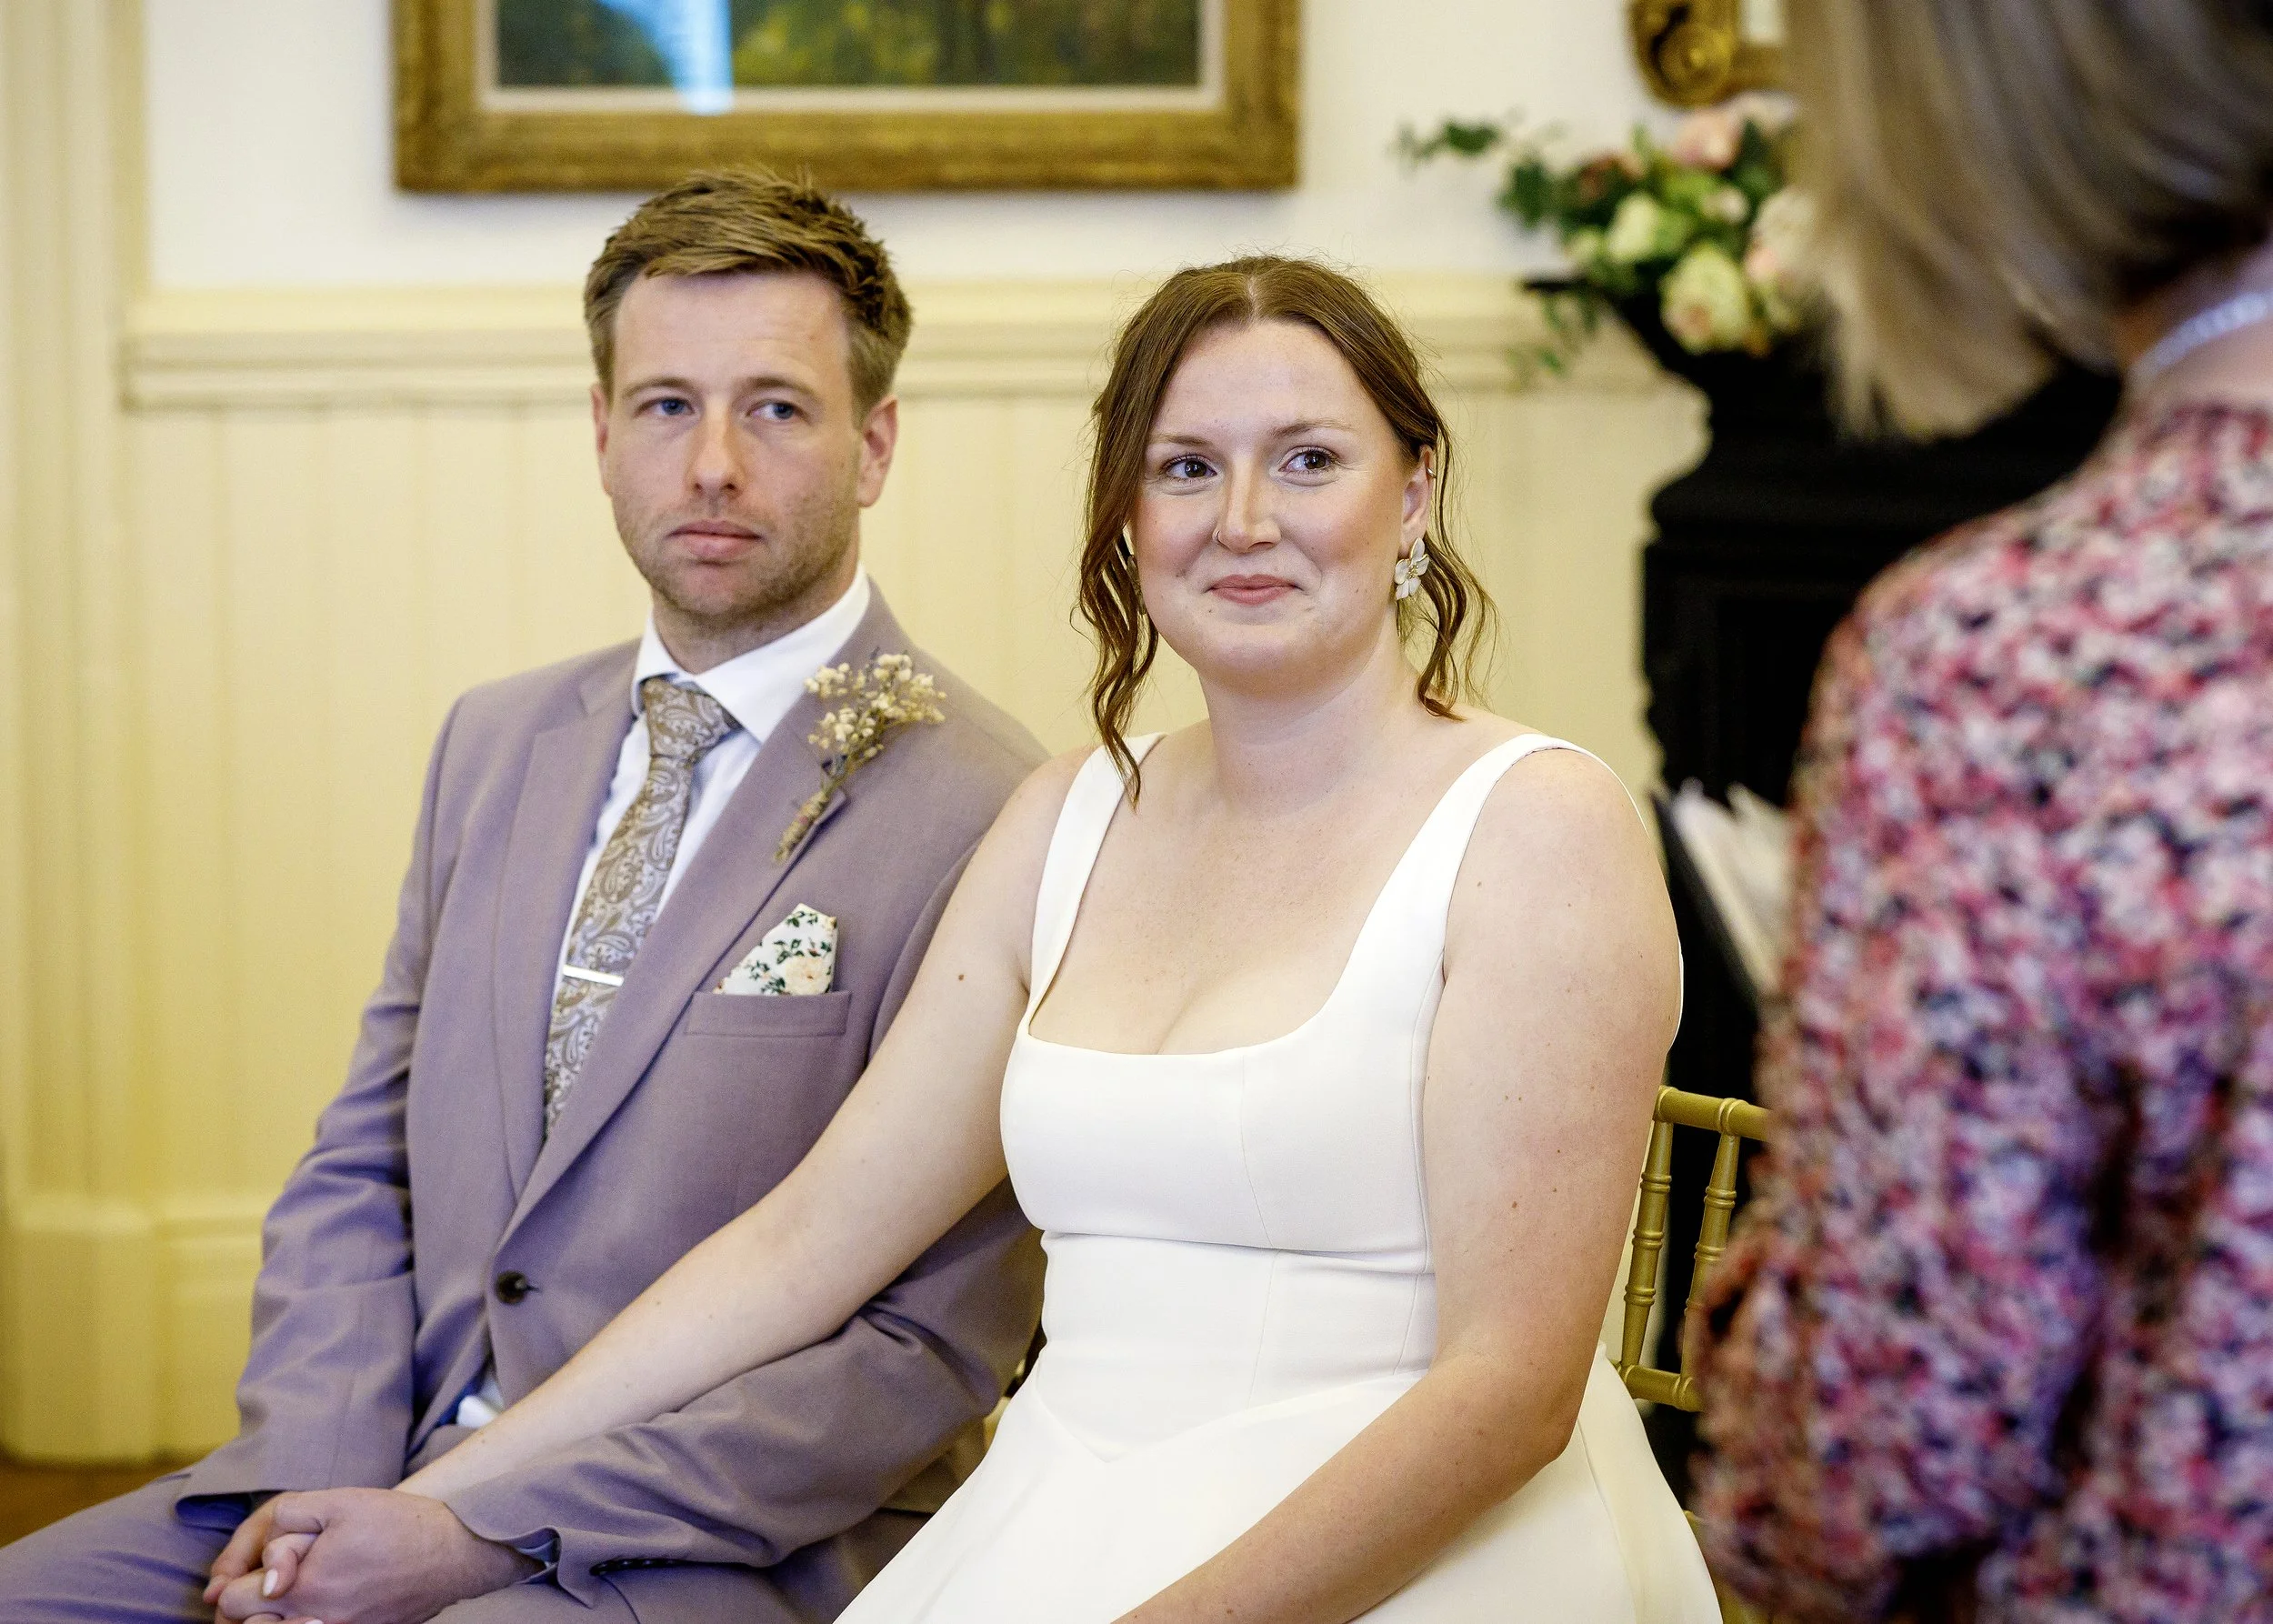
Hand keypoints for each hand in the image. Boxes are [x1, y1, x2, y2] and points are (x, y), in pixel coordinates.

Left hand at [212, 1488, 538, 1623]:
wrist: (455, 1552)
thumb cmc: (398, 1524)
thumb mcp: (337, 1502)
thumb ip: (284, 1525)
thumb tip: (262, 1570)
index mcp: (303, 1588)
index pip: (232, 1602)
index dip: (232, 1578)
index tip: (249, 1567)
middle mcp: (314, 1622)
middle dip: (245, 1602)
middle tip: (264, 1579)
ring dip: (270, 1617)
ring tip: (286, 1592)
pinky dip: (300, 1621)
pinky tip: (313, 1606)